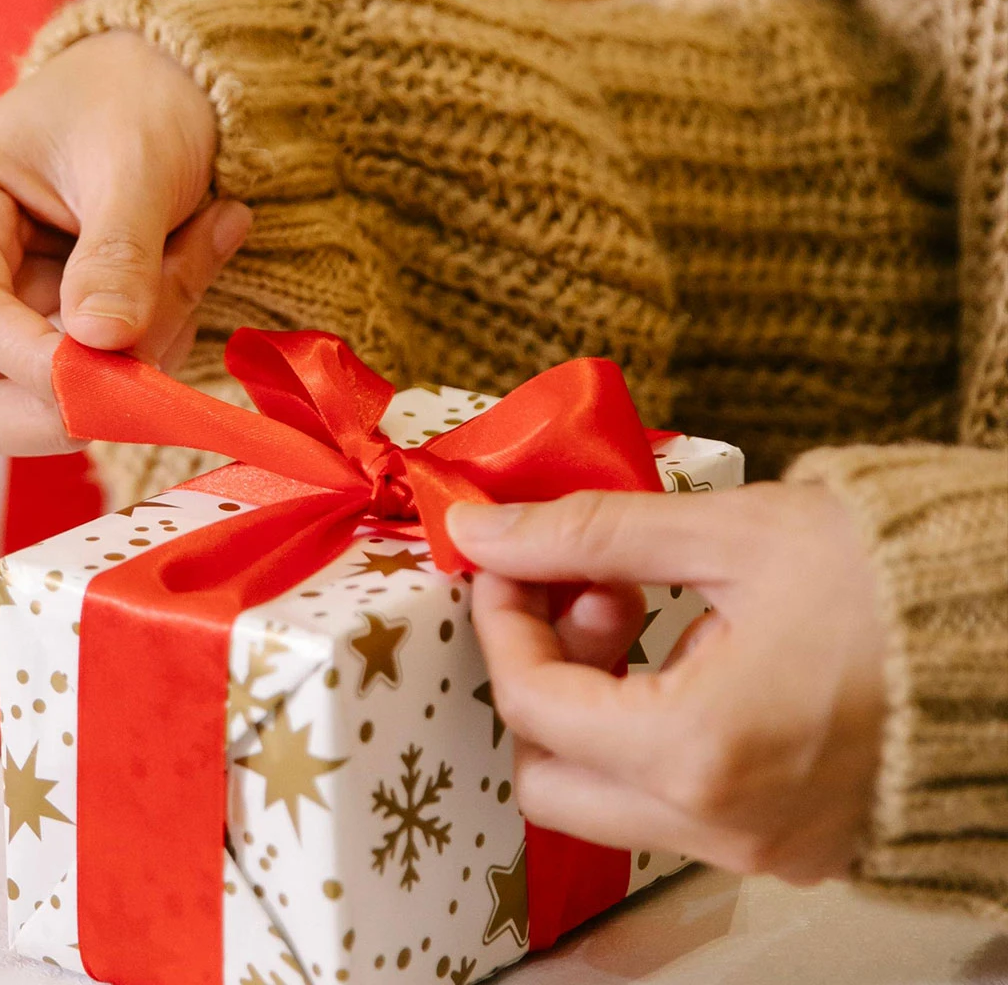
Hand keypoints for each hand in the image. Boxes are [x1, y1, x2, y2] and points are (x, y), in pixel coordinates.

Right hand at [0, 31, 251, 454]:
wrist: (166, 78)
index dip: (37, 363)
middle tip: (151, 363)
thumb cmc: (137, 95)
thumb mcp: (137, 159)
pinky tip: (188, 269)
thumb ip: (119, 253)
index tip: (120, 374)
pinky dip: (151, 350)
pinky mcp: (45, 333)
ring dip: (128, 367)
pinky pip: (90, 386)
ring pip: (30, 407)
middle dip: (61, 403)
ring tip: (196, 256)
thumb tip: (102, 344)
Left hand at [449, 483, 887, 883]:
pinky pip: (679, 811)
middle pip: (550, 779)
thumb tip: (484, 531)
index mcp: (698, 750)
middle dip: (543, 682)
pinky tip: (698, 660)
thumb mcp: (730, 532)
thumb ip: (588, 534)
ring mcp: (763, 847)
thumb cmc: (895, 574)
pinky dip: (656, 741)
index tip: (513, 564)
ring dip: (598, 710)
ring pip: (609, 802)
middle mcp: (723, 825)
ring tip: (653, 616)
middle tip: (593, 599)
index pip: (533, 702)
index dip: (505, 622)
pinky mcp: (795, 846)